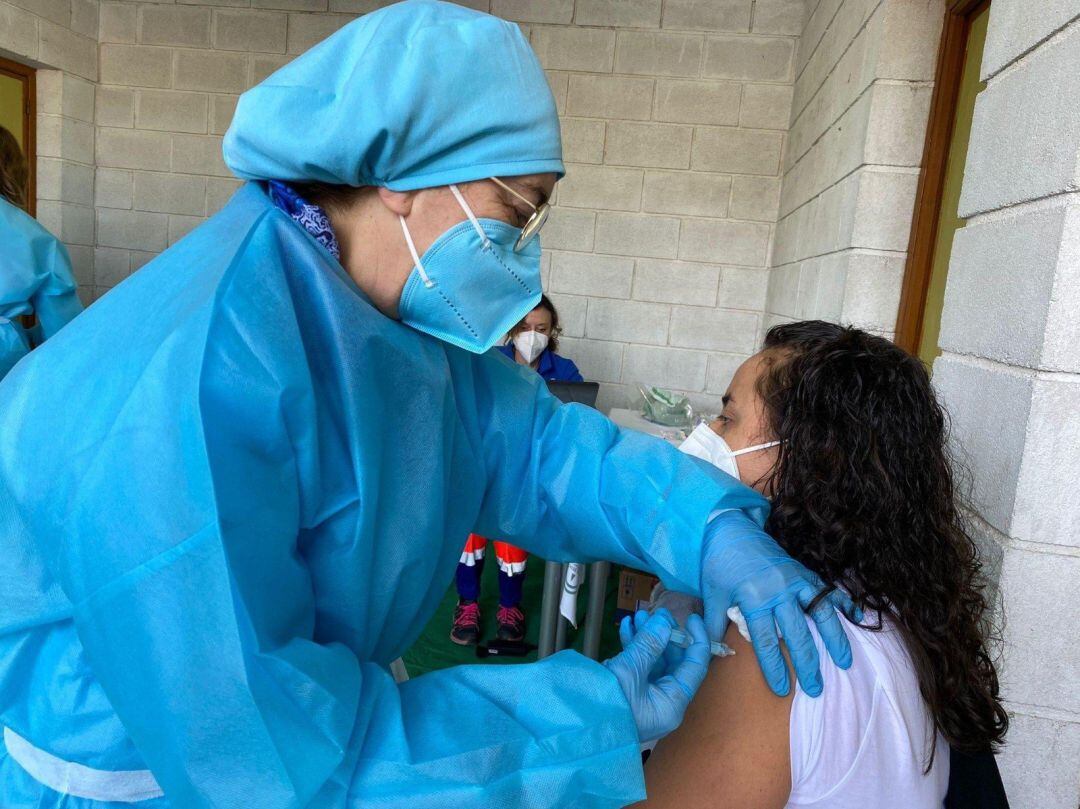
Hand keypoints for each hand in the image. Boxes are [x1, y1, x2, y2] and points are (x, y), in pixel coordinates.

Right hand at [604, 609, 709, 742]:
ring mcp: (645, 698)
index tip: (690, 618)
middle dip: (664, 635)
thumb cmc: (606, 704)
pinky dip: (633, 646)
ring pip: (654, 661)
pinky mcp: (628, 693)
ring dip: (647, 638)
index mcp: (672, 704)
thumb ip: (649, 644)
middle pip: (673, 662)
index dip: (696, 640)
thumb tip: (665, 622)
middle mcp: (662, 702)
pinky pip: (637, 666)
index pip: (695, 668)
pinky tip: (626, 627)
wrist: (573, 725)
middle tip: (655, 613)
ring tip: (637, 616)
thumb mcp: (629, 671)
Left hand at [702, 511, 858, 697]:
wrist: (730, 528)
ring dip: (834, 639)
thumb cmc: (718, 564)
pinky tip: (857, 619)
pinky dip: (844, 604)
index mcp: (753, 599)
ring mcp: (795, 580)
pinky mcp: (804, 571)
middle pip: (797, 633)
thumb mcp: (712, 595)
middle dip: (808, 664)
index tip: (781, 689)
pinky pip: (828, 590)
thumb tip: (716, 654)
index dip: (774, 667)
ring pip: (820, 613)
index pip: (765, 641)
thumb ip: (715, 626)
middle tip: (816, 688)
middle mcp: (778, 591)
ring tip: (844, 662)